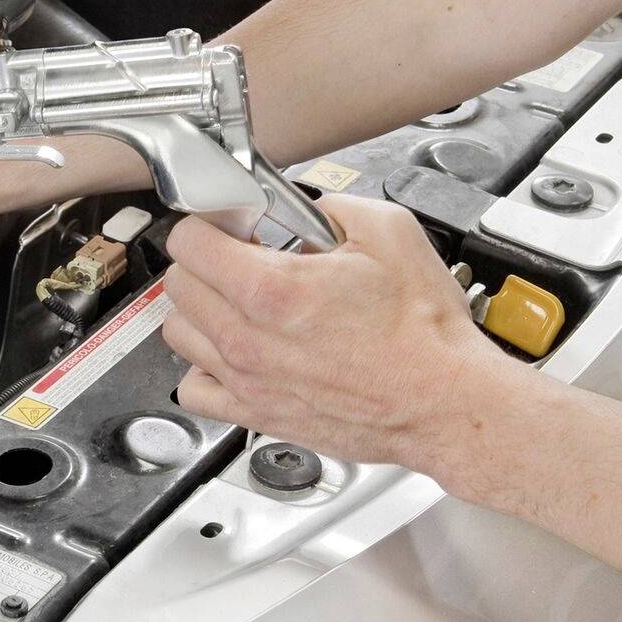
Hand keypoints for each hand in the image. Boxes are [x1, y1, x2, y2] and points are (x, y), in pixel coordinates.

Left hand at [161, 192, 529, 482]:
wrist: (442, 400)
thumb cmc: (423, 331)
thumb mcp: (388, 231)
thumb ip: (329, 207)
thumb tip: (302, 208)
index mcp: (272, 288)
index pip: (188, 241)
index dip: (208, 222)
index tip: (229, 224)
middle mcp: (248, 338)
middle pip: (178, 285)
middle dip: (204, 261)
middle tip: (241, 258)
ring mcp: (247, 380)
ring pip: (178, 333)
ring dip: (201, 311)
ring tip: (238, 303)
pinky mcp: (256, 414)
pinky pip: (194, 388)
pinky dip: (204, 367)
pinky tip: (235, 352)